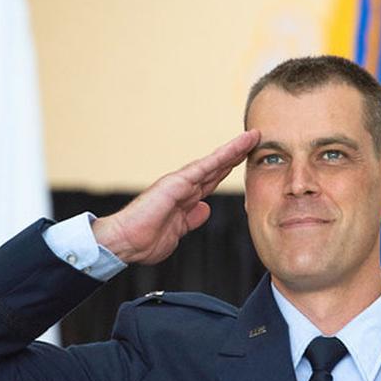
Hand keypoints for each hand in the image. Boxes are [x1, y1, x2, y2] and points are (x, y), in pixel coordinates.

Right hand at [91, 130, 259, 263]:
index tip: (248, 160)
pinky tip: (235, 148)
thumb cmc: (143, 241)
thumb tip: (205, 209)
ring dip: (233, 150)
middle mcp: (184, 187)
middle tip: (256, 140)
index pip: (213, 180)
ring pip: (213, 163)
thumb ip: (191, 219)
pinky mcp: (175, 184)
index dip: (230, 169)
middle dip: (237, 154)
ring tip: (252, 137)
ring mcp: (180, 183)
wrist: (123, 243)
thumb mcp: (177, 232)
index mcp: (186, 199)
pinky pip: (202, 168)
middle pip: (217, 168)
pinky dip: (220, 157)